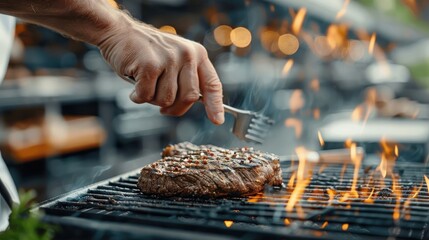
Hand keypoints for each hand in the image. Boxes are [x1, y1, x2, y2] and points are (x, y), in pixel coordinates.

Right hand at [97, 19, 223, 124]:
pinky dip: (138, 97)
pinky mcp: (150, 65)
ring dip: (153, 100)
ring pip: (166, 99)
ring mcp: (169, 59)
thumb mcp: (175, 59)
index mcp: (197, 54)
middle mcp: (186, 55)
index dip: (215, 105)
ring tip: (145, 85)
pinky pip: (147, 96)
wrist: (119, 32)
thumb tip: (195, 103)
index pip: (212, 84)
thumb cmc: (146, 51)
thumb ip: (186, 78)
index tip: (217, 120)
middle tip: (163, 109)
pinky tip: (134, 85)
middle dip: (175, 109)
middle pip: (189, 98)